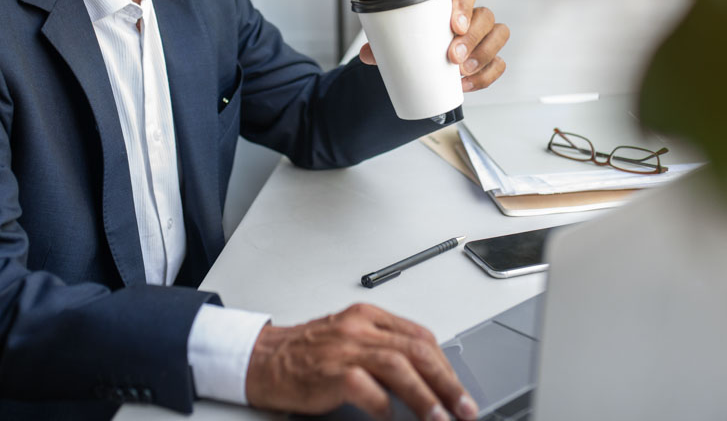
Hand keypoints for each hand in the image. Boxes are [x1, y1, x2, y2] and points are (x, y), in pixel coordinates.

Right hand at [245, 303, 477, 420]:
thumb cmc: (305, 353)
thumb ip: (384, 349)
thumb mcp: (350, 338)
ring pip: (398, 366)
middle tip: (465, 408)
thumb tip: (427, 378)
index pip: (421, 337)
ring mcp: (344, 347)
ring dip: (425, 396)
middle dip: (447, 382)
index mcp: (369, 316)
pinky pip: (366, 387)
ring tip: (441, 420)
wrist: (261, 358)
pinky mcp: (329, 371)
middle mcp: (360, 327)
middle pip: (417, 350)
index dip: (446, 366)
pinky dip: (384, 405)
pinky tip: (391, 418)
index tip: (460, 391)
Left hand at [359, 0, 508, 91]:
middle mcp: (472, 17)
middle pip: (485, 16)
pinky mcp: (489, 58)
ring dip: (483, 54)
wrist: (423, 61)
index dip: (464, 6)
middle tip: (453, 56)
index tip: (454, 24)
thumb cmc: (416, 40)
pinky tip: (467, 84)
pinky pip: (498, 63)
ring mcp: (484, 37)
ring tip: (462, 71)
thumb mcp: (399, 39)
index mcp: (451, 4)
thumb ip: (383, 43)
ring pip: (499, 36)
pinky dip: (486, 76)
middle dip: (473, 37)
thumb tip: (369, 54)